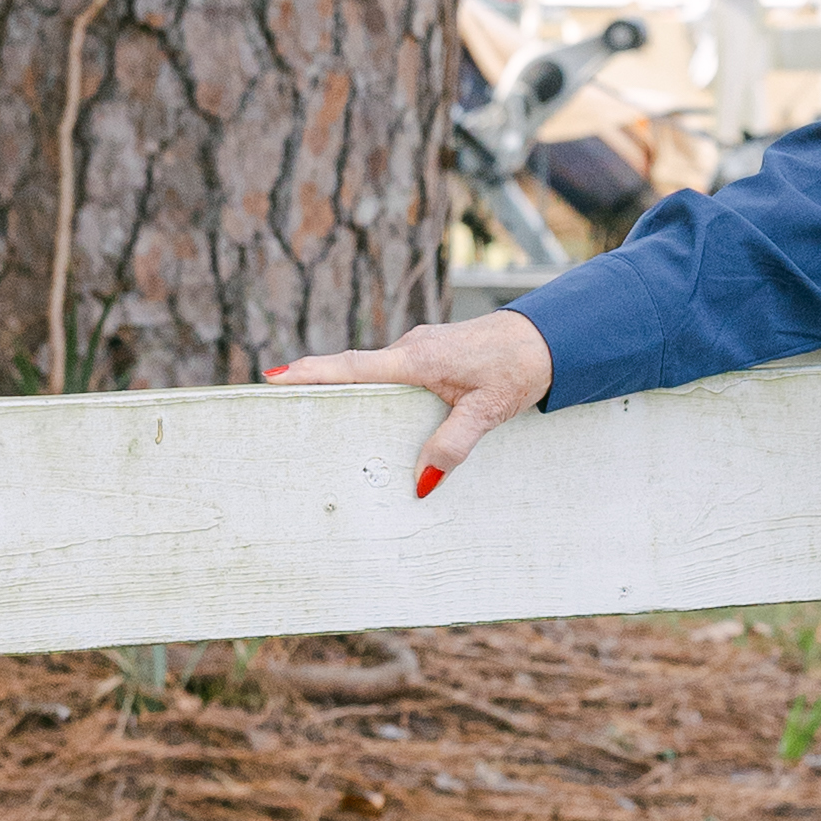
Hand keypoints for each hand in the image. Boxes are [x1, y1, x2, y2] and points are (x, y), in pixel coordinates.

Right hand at [271, 307, 553, 493]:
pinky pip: (394, 373)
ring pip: (376, 374)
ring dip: (353, 393)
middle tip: (281, 405)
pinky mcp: (431, 353)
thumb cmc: (517, 368)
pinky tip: (379, 415)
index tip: (273, 377)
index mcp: (416, 359)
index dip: (311, 373)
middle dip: (319, 387)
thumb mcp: (486, 413)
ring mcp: (420, 348)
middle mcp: (411, 348)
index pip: (352, 367)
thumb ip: (452, 445)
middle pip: (354, 371)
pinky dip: (379, 391)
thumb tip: (421, 482)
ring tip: (322, 421)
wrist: (547, 338)